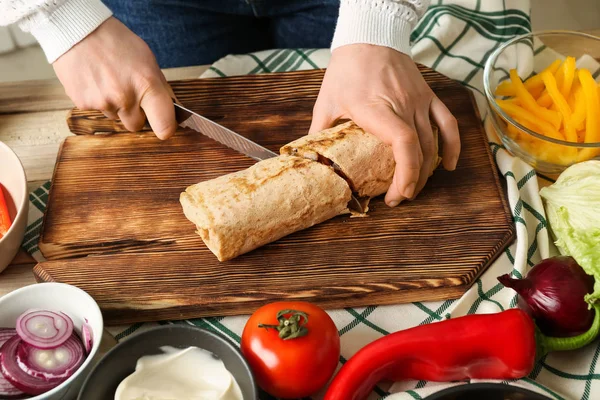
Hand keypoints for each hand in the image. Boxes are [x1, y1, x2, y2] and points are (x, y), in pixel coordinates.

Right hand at [53, 17, 176, 139]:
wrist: (77, 31)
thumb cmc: (116, 42)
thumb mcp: (147, 60)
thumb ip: (159, 88)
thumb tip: (172, 109)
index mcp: (146, 85)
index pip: (164, 126)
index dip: (166, 128)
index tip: (165, 126)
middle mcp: (125, 98)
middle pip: (136, 126)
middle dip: (136, 114)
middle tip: (130, 93)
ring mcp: (103, 103)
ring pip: (116, 118)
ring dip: (116, 106)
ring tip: (109, 80)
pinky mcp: (83, 104)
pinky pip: (98, 111)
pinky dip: (98, 100)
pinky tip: (96, 81)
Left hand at [310, 44, 460, 206]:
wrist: (370, 37)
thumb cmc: (346, 70)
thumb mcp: (326, 103)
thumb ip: (319, 134)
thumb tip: (312, 162)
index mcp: (377, 110)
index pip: (403, 144)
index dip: (406, 174)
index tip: (398, 194)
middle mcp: (403, 106)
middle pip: (420, 152)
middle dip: (411, 182)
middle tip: (398, 198)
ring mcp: (419, 101)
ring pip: (433, 143)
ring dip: (426, 172)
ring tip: (413, 189)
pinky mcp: (428, 96)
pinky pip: (448, 123)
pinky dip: (451, 146)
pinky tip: (447, 165)